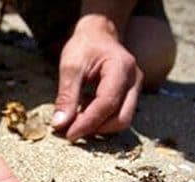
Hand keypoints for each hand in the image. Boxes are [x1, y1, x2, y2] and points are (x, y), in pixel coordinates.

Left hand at [52, 16, 143, 140]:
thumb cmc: (84, 46)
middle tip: (70, 130)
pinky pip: (119, 115)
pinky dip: (101, 120)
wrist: (99, 34)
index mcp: (121, 68)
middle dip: (96, 128)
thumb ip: (66, 96)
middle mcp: (134, 80)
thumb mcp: (70, 66)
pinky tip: (84, 113)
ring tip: (76, 120)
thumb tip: (60, 125)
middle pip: (121, 118)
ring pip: (122, 120)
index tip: (69, 134)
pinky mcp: (130, 96)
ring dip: (99, 126)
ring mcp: (135, 89)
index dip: (88, 123)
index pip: (107, 104)